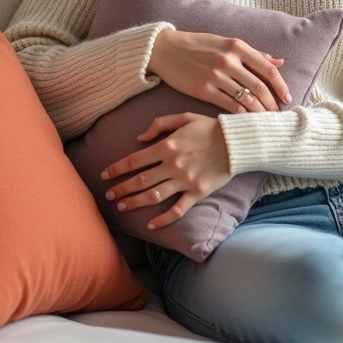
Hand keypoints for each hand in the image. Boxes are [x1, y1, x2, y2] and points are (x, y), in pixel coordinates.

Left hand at [101, 113, 233, 228]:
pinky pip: (177, 210)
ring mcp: (185, 181)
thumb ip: (159, 124)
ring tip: (122, 206)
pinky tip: (151, 225)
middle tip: (109, 195)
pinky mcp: (198, 193)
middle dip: (121, 188)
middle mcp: (173, 165)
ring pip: (154, 196)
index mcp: (167, 145)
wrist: (237, 142)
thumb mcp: (184, 117)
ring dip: (135, 202)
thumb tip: (139, 139)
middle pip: (140, 180)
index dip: (117, 169)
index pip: (134, 160)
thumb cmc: (210, 128)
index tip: (105, 176)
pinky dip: (163, 219)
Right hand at [148, 29, 290, 113]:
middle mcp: (228, 61)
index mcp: (237, 46)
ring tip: (265, 119)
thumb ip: (253, 53)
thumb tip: (279, 61)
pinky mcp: (203, 90)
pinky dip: (240, 114)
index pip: (267, 69)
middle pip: (259, 87)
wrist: (165, 50)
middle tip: (278, 114)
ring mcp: (215, 76)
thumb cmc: (198, 45)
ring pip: (246, 99)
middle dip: (272, 103)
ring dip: (259, 112)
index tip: (287, 98)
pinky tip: (246, 119)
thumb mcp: (226, 42)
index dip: (281, 86)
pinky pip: (228, 106)